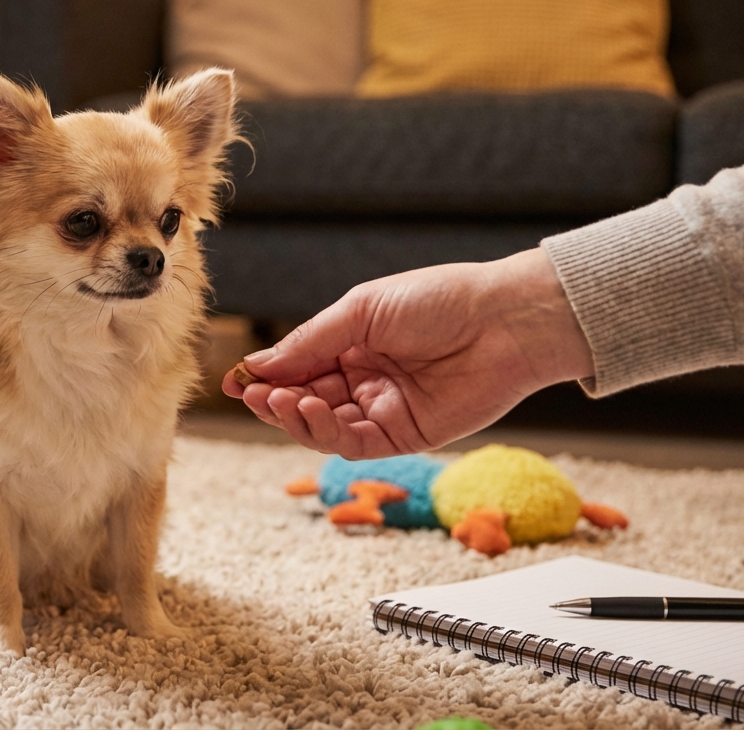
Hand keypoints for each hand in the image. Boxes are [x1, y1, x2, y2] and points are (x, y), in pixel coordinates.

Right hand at [221, 248, 593, 457]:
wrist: (505, 320)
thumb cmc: (440, 300)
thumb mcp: (361, 310)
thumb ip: (310, 342)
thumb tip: (258, 365)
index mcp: (351, 345)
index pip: (297, 368)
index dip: (267, 377)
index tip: (238, 381)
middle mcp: (363, 380)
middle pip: (304, 401)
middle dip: (275, 401)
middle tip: (254, 395)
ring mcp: (382, 409)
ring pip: (323, 427)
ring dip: (296, 418)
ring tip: (282, 402)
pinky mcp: (405, 435)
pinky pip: (355, 443)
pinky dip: (326, 432)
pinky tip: (311, 412)